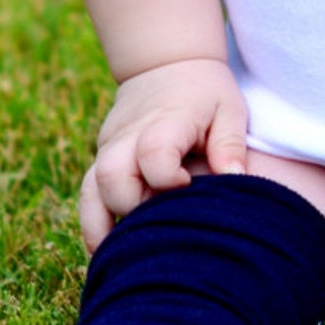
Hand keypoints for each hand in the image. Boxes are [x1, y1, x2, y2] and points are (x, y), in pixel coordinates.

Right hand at [79, 58, 249, 251]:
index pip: (153, 153)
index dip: (167, 178)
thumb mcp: (228, 109)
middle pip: (111, 177)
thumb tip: (236, 181)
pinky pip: (88, 195)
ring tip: (118, 260)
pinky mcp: (101, 158)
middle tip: (158, 224)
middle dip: (131, 209)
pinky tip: (106, 251)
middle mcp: (128, 136)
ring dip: (102, 226)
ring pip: (90, 191)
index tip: (188, 187)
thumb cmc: (205, 92)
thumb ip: (230, 144)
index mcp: (164, 121)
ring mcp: (109, 147)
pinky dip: (95, 223)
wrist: (165, 64)